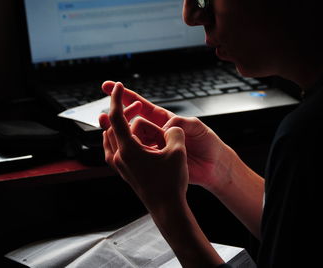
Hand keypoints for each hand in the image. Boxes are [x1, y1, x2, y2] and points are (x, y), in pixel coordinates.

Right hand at [99, 81, 234, 192]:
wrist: (214, 166)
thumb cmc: (208, 143)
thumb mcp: (196, 127)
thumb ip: (180, 122)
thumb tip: (164, 128)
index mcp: (164, 119)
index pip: (140, 105)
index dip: (125, 96)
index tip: (108, 86)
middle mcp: (156, 132)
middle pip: (132, 122)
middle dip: (119, 117)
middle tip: (108, 116)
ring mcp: (154, 147)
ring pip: (133, 140)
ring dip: (124, 136)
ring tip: (121, 134)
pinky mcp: (155, 162)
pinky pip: (140, 157)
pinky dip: (134, 154)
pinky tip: (131, 153)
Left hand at [102, 82, 188, 210]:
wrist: (167, 208)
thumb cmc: (172, 182)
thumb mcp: (178, 151)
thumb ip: (175, 131)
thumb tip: (170, 126)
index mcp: (128, 149)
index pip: (116, 117)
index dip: (116, 98)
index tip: (117, 85)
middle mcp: (118, 157)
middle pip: (112, 126)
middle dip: (123, 112)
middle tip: (136, 106)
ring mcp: (119, 166)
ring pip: (110, 139)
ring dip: (118, 126)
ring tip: (130, 119)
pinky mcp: (123, 173)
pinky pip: (113, 150)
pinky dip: (118, 139)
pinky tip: (128, 139)